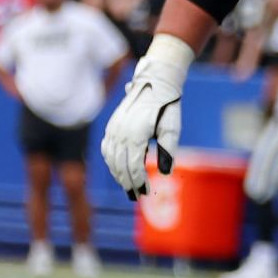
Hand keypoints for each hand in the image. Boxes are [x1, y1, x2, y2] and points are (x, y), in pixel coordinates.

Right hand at [100, 33, 190, 197]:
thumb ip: (167, 150)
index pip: (134, 165)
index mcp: (136, 134)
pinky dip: (110, 161)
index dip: (138, 181)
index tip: (145, 193)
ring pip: (110, 158)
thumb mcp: (171, 128)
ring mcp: (113, 128)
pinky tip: (117, 168)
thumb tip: (165, 173)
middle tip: (135, 195)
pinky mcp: (112, 125)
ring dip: (117, 173)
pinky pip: (106, 148)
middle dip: (128, 182)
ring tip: (127, 185)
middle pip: (120, 165)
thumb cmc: (167, 106)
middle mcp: (121, 132)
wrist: (156, 82)